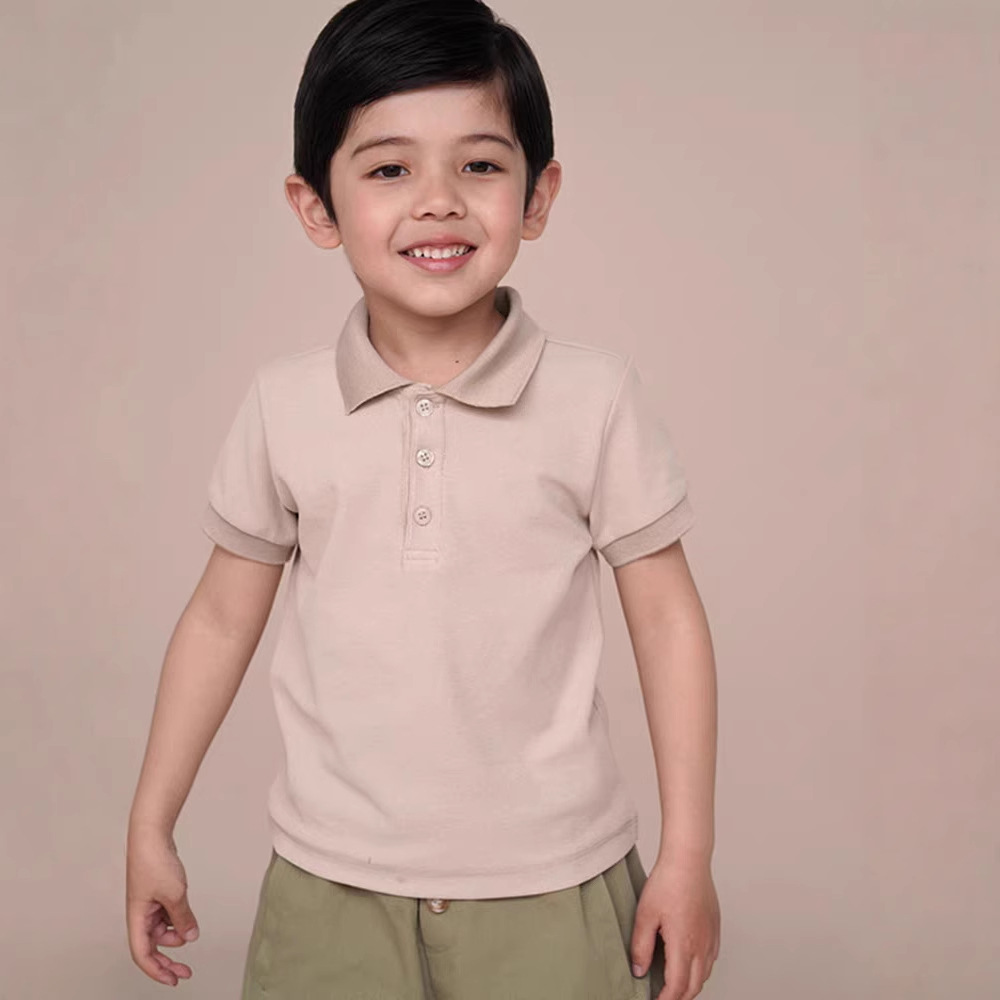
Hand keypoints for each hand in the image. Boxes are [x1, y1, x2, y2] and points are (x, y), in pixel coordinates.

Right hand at [126, 828, 200, 985]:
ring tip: (190, 931)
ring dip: (175, 935)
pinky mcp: (158, 893)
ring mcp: (148, 903)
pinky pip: (167, 914)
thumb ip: (183, 918)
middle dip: (168, 960)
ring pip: (161, 929)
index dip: (156, 970)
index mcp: (137, 918)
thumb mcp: (175, 894)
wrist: (151, 835)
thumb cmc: (154, 862)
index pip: (143, 954)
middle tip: (185, 971)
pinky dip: (177, 919)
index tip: (173, 980)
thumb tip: (190, 936)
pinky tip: (187, 917)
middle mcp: (140, 914)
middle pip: (152, 946)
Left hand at [630, 854, 719, 999]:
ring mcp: (711, 937)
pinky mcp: (715, 928)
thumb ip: (641, 946)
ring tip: (675, 985)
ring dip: (691, 985)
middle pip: (695, 986)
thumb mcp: (645, 914)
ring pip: (705, 974)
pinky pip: (711, 959)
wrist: (689, 860)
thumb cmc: (668, 882)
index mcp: (684, 944)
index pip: (678, 986)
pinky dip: (701, 969)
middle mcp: (702, 945)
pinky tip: (690, 963)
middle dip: (680, 997)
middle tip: (664, 997)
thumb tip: (639, 970)